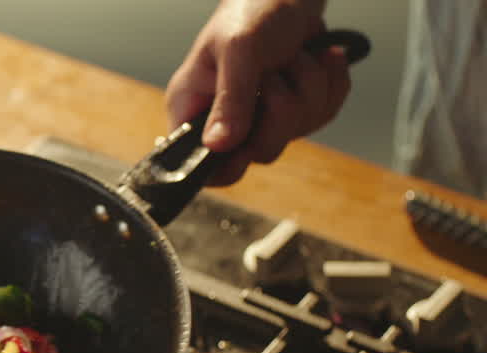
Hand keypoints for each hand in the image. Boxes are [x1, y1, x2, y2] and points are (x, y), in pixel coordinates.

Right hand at [165, 0, 351, 185]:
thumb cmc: (251, 10)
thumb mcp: (238, 48)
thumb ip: (230, 98)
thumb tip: (217, 146)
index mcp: (194, 110)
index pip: (199, 165)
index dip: (224, 166)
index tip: (245, 146)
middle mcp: (226, 121)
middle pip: (261, 151)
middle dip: (282, 109)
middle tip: (274, 74)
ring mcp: (264, 118)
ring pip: (298, 132)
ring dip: (309, 86)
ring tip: (294, 56)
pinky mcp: (297, 109)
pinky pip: (323, 115)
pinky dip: (329, 83)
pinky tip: (317, 58)